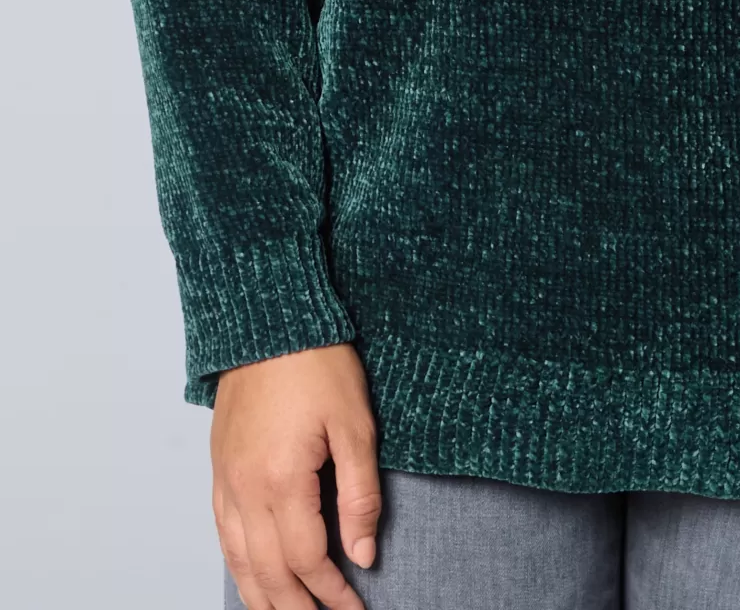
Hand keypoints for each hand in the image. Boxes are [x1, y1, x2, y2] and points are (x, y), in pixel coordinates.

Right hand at [212, 342, 381, 609]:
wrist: (270, 315)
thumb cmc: (318, 361)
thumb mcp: (355, 423)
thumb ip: (360, 494)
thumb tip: (363, 554)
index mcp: (281, 480)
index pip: (307, 560)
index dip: (332, 593)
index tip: (355, 608)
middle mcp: (244, 488)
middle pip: (268, 572)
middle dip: (296, 608)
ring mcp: (226, 478)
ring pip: (238, 560)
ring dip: (262, 597)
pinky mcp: (219, 466)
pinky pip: (222, 532)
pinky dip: (238, 565)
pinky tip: (252, 576)